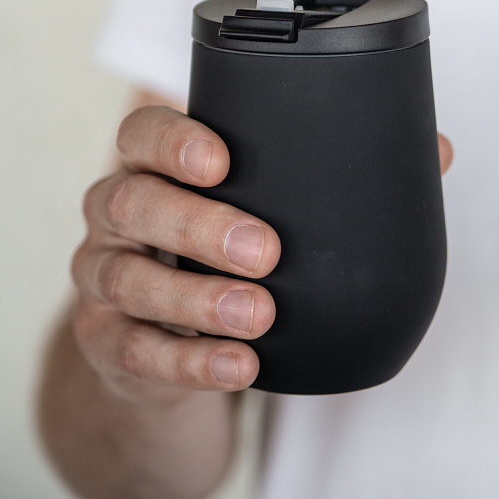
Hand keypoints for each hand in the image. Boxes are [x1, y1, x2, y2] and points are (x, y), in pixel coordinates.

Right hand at [71, 105, 279, 404]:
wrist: (164, 335)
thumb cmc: (218, 246)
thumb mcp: (241, 204)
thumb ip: (287, 179)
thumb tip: (400, 153)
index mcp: (144, 164)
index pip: (141, 133)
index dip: (173, 143)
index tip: (222, 162)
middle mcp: (111, 212)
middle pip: (133, 204)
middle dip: (199, 227)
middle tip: (265, 252)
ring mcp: (97, 275)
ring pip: (129, 280)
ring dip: (197, 298)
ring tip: (258, 314)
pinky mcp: (102, 339)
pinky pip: (134, 350)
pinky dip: (190, 361)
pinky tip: (240, 364)